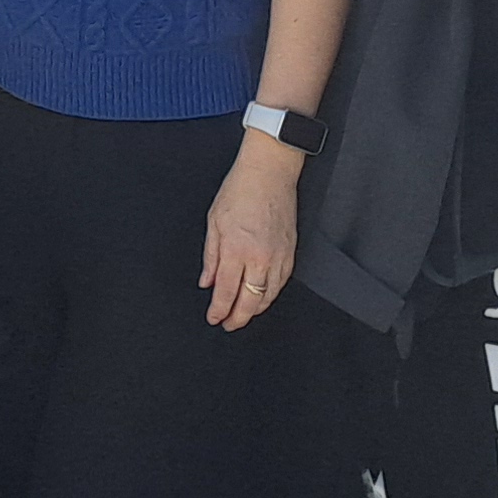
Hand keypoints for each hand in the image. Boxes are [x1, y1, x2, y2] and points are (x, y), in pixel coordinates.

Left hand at [201, 136, 298, 330]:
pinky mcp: (290, 252)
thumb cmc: (239, 191)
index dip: (219, 310)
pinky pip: (281, 283)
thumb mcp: (214, 223)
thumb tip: (206, 281)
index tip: (214, 318)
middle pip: (249, 301)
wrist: (269, 173)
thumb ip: (210, 257)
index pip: (225, 292)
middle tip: (228, 324)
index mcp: (235, 250)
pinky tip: (262, 298)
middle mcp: (258, 257)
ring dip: (255, 310)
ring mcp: (277, 256)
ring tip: (244, 314)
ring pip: (268, 296)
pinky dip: (270, 295)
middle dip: (238, 318)